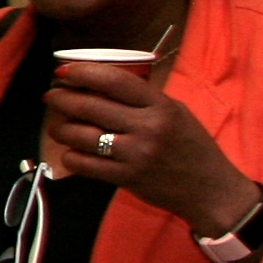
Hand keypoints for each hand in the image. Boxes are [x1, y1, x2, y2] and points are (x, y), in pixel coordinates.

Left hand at [41, 56, 250, 234]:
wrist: (211, 191)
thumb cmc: (193, 147)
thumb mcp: (177, 113)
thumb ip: (144, 99)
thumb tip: (100, 84)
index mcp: (161, 106)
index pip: (114, 80)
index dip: (83, 72)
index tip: (63, 71)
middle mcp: (148, 127)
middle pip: (90, 106)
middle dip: (61, 99)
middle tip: (50, 96)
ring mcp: (136, 154)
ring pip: (82, 135)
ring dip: (60, 128)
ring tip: (56, 126)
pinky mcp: (127, 178)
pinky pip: (85, 164)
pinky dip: (71, 156)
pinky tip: (70, 152)